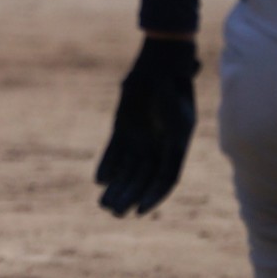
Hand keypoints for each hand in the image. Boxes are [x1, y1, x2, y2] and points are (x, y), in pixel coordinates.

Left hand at [95, 37, 200, 216]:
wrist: (159, 65)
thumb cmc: (171, 82)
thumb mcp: (175, 101)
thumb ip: (171, 116)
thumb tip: (170, 132)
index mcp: (177, 146)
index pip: (166, 180)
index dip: (153, 197)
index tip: (139, 211)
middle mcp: (159, 147)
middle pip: (143, 180)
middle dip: (129, 197)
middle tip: (114, 212)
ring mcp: (140, 140)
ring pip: (128, 171)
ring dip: (117, 188)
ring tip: (103, 204)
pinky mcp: (123, 131)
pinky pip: (114, 154)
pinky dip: (107, 166)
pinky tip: (99, 180)